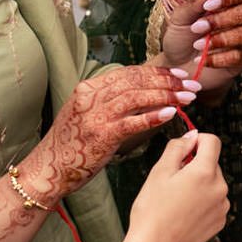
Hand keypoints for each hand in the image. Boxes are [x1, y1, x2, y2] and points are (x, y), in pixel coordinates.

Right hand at [18, 64, 187, 198]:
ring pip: (136, 97)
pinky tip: (171, 114)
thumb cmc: (73, 145)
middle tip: (191, 85)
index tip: (179, 76)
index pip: (129, 73)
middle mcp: (90, 97)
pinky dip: (153, 116)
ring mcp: (94, 116)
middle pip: (136, 81)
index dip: (157, 72)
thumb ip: (111, 102)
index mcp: (88, 88)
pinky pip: (131, 122)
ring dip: (166, 96)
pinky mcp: (100, 136)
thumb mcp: (87, 114)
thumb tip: (145, 94)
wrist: (49, 169)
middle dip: (167, 81)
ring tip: (187, 98)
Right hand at [122, 130, 228, 241]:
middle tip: (171, 181)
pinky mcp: (220, 222)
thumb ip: (178, 147)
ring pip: (213, 183)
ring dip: (198, 184)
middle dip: (194, 165)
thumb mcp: (159, 171)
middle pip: (212, 163)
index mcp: (205, 172)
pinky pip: (213, 201)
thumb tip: (192, 135)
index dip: (197, 140)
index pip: (213, 141)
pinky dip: (201, 201)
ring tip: (176, 200)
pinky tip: (183, 213)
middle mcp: (220, 188)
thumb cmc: (151, 210)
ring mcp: (222, 207)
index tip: (184, 148)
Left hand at [158, 0, 241, 87]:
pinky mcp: (239, 60)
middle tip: (198, 27)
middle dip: (223, 19)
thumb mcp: (179, 20)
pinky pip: (237, 56)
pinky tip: (201, 59)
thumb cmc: (180, 39)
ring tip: (198, 45)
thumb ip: (193, 5)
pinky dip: (217, 58)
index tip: (208, 5)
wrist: (176, 67)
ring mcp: (240, 41)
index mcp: (224, 5)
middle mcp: (237, 21)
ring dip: (221, 39)